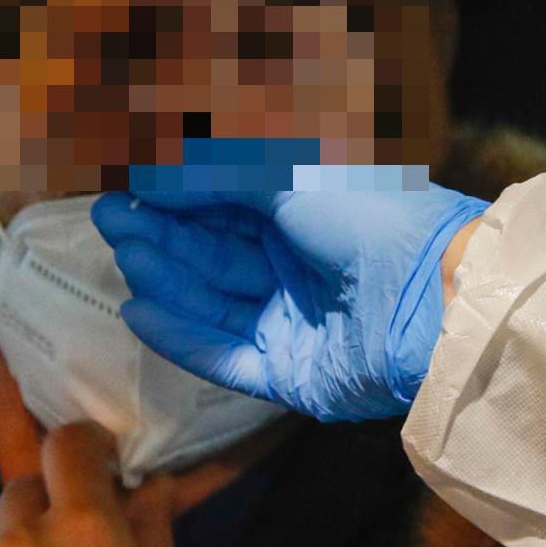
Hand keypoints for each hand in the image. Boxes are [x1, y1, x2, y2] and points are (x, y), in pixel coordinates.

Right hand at [92, 181, 489, 420]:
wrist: (436, 295)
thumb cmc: (374, 218)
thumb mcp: (290, 176)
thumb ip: (217, 175)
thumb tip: (152, 170)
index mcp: (305, 215)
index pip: (224, 208)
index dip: (174, 198)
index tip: (125, 186)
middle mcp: (295, 268)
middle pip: (211, 255)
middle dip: (161, 236)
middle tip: (109, 218)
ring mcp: (292, 324)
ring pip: (212, 303)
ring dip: (166, 279)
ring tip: (125, 254)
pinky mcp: (290, 376)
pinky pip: (224, 358)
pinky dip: (181, 338)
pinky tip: (138, 313)